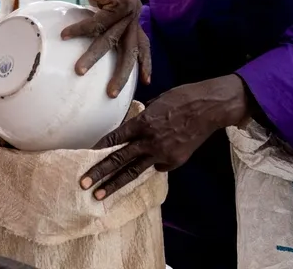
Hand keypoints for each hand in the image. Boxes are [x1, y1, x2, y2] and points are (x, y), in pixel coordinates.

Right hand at [63, 0, 150, 96]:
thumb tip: (92, 35)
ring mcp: (128, 9)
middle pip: (131, 51)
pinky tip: (64, 35)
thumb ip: (103, 20)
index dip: (145, 63)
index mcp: (133, 17)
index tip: (147, 82)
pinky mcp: (117, 2)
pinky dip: (80, 30)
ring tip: (79, 71)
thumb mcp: (101, 4)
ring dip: (92, 56)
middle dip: (122, 74)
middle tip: (112, 93)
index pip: (143, 44)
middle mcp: (134, 15)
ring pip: (110, 40)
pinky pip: (96, 22)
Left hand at [81, 75, 248, 199]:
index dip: (98, 148)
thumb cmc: (182, 98)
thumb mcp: (156, 103)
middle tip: (82, 183)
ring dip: (113, 184)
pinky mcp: (175, 161)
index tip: (84, 157)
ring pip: (132, 172)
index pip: (114, 138)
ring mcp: (162, 153)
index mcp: (142, 122)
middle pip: (118, 159)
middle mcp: (149, 140)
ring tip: (97, 195)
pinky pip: (157, 166)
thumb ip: (142, 118)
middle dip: (98, 172)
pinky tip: (153, 161)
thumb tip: (133, 128)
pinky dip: (152, 165)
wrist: (210, 107)